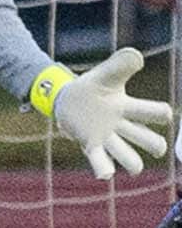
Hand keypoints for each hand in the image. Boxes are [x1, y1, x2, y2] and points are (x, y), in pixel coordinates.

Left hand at [47, 47, 173, 178]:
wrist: (66, 98)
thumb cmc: (92, 87)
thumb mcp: (105, 74)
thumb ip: (120, 65)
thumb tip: (136, 54)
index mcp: (129, 108)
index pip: (155, 113)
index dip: (161, 113)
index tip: (162, 113)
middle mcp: (123, 126)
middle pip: (150, 141)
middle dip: (154, 144)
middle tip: (154, 144)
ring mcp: (108, 138)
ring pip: (130, 158)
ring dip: (132, 162)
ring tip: (133, 167)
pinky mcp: (91, 146)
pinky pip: (101, 161)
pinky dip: (104, 169)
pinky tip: (105, 173)